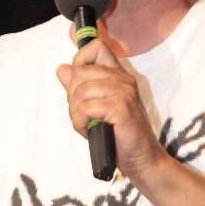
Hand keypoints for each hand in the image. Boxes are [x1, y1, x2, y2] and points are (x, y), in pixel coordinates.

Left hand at [56, 39, 165, 181]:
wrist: (143, 158)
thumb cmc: (120, 134)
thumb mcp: (97, 106)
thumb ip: (80, 86)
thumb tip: (61, 68)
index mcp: (118, 75)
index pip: (96, 47)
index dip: (79, 60)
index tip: (77, 82)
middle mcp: (123, 79)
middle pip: (80, 72)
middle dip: (72, 97)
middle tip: (81, 115)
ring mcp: (124, 92)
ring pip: (80, 91)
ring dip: (75, 113)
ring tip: (86, 124)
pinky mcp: (121, 107)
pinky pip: (85, 108)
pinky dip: (79, 122)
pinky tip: (88, 131)